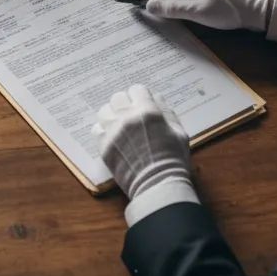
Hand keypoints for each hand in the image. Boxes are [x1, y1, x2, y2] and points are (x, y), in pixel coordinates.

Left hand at [92, 84, 192, 200]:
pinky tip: (114, 137)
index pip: (137, 89)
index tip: (143, 104)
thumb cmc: (173, 160)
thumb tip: (155, 97)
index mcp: (148, 112)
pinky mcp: (104, 145)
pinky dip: (105, 130)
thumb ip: (167, 111)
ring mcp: (113, 131)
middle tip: (132, 114)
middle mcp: (127, 117)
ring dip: (112, 115)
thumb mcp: (179, 133)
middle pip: (118, 97)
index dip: (141, 96)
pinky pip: (98, 128)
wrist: (158, 186)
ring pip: (105, 110)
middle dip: (126, 103)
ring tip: (120, 125)